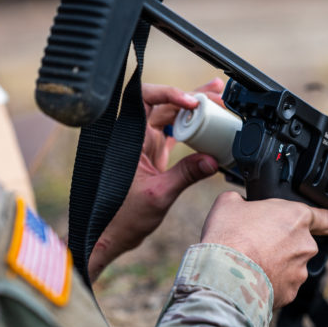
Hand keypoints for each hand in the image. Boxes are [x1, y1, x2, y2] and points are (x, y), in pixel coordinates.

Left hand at [88, 78, 225, 281]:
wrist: (110, 233)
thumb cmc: (121, 217)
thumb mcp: (159, 195)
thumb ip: (186, 175)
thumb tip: (212, 161)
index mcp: (129, 138)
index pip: (145, 99)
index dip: (169, 92)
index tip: (192, 101)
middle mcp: (135, 136)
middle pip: (165, 105)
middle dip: (192, 98)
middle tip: (217, 97)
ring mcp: (144, 144)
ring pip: (171, 117)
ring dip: (193, 110)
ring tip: (217, 100)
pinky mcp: (152, 155)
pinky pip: (173, 133)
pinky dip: (191, 129)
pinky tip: (208, 124)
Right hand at [200, 191, 327, 308]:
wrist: (224, 274)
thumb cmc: (229, 237)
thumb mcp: (229, 203)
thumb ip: (241, 200)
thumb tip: (239, 203)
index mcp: (295, 217)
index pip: (327, 218)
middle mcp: (304, 244)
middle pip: (297, 243)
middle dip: (279, 244)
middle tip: (253, 242)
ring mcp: (299, 271)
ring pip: (287, 265)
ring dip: (272, 263)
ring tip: (245, 260)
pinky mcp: (289, 293)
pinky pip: (279, 284)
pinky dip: (266, 281)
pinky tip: (248, 276)